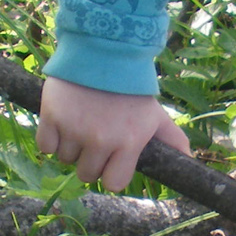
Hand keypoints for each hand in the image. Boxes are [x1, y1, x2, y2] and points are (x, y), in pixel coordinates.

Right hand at [36, 75, 187, 191]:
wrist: (103, 52)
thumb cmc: (131, 89)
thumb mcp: (155, 114)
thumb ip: (173, 139)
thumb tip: (189, 159)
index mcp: (129, 143)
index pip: (114, 184)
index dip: (112, 171)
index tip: (112, 157)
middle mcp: (101, 140)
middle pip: (87, 174)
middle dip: (91, 159)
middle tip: (96, 134)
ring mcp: (75, 130)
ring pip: (65, 159)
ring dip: (71, 146)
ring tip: (82, 121)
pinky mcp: (51, 117)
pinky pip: (45, 146)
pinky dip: (51, 137)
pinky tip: (63, 118)